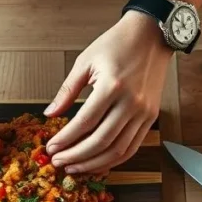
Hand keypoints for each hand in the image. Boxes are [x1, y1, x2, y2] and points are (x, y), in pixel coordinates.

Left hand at [45, 12, 170, 172]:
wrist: (151, 35)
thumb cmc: (116, 44)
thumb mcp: (85, 61)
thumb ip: (67, 90)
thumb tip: (49, 114)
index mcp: (112, 86)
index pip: (84, 123)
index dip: (65, 139)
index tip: (50, 148)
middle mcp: (131, 102)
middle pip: (101, 141)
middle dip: (76, 156)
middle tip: (58, 162)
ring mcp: (144, 112)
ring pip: (118, 150)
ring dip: (94, 163)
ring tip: (74, 167)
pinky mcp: (151, 117)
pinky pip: (133, 146)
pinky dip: (114, 159)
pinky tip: (97, 162)